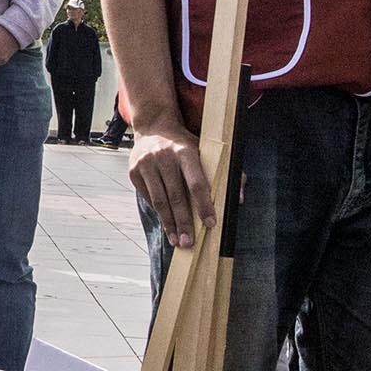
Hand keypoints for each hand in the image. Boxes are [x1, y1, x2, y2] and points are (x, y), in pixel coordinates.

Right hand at [128, 125, 213, 250]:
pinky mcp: (133, 171)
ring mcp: (146, 164)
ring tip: (176, 240)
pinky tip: (166, 223)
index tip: (210, 224)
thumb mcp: (204, 150)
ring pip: (159, 201)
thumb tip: (237, 199)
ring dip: (169, 223)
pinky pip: (148, 198)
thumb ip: (224, 172)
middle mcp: (163, 157)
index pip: (196, 183)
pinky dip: (158, 212)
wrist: (153, 128)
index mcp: (185, 151)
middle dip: (183, 222)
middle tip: (189, 242)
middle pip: (176, 196)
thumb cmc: (183, 145)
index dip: (204, 205)